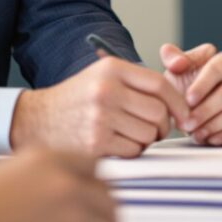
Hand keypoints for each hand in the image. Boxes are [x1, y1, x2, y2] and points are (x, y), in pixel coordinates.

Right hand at [10, 55, 189, 157]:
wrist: (36, 120)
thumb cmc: (77, 100)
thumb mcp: (102, 77)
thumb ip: (136, 83)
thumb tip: (180, 104)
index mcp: (111, 69)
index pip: (160, 84)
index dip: (179, 102)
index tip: (184, 115)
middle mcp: (106, 90)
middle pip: (158, 112)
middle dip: (163, 125)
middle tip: (155, 130)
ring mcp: (100, 117)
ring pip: (148, 134)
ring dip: (147, 140)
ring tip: (131, 135)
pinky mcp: (96, 142)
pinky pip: (134, 151)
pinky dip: (132, 151)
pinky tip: (118, 145)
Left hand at [159, 43, 221, 144]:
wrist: (198, 106)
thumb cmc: (189, 85)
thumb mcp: (177, 69)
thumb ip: (171, 58)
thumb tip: (179, 63)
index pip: (217, 69)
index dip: (202, 86)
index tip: (188, 100)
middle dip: (206, 111)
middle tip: (189, 123)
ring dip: (215, 127)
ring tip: (197, 133)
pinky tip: (212, 138)